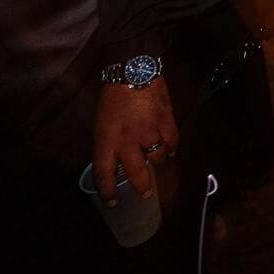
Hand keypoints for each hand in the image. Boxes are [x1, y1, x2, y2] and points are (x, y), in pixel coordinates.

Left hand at [93, 78, 176, 206]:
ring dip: (157, 161)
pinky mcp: (165, 120)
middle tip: (144, 193)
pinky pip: (172, 142)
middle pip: (136, 173)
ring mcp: (148, 130)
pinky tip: (169, 148)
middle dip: (141, 187)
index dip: (107, 192)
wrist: (132, 70)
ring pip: (157, 158)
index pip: (104, 174)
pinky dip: (171, 147)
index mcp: (106, 139)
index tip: (112, 203)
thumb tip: (117, 163)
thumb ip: (108, 144)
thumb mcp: (101, 123)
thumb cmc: (112, 97)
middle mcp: (127, 139)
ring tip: (156, 159)